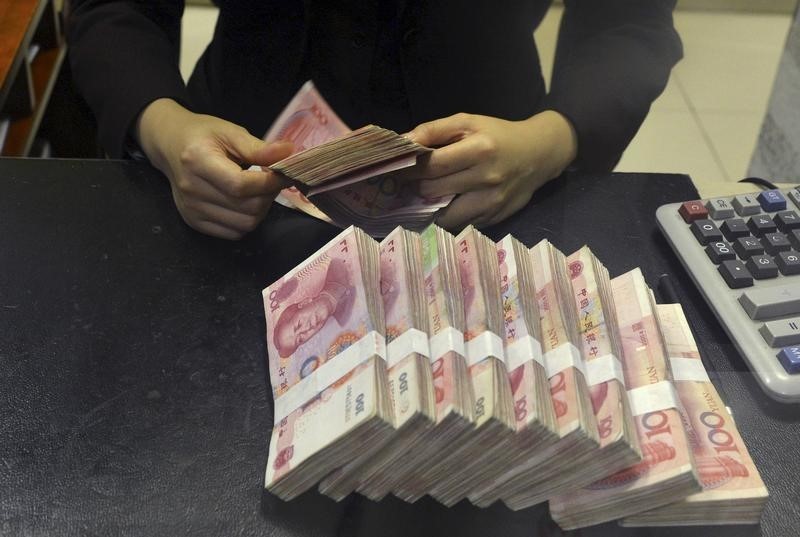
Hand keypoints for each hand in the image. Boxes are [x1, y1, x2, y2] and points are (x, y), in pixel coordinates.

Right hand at [136, 98, 293, 239]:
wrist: (170, 147)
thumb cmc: (202, 136)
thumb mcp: (230, 132)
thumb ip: (258, 148)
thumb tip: (289, 153)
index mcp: (198, 161)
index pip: (241, 185)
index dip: (269, 183)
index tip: (283, 173)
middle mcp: (191, 190)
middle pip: (247, 208)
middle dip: (268, 195)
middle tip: (272, 180)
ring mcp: (191, 210)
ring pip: (244, 224)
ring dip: (261, 210)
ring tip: (259, 191)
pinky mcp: (194, 222)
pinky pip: (234, 233)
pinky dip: (247, 221)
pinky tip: (245, 203)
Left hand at [405, 111, 577, 229]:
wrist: (539, 154)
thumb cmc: (498, 135)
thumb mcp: (468, 122)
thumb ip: (433, 130)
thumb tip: (402, 142)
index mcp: (479, 149)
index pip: (431, 165)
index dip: (408, 169)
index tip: (395, 169)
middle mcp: (487, 178)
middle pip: (433, 190)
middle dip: (416, 186)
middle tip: (408, 181)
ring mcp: (491, 202)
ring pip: (443, 215)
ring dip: (430, 205)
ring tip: (426, 194)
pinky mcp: (494, 218)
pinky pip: (460, 223)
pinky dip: (449, 214)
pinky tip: (447, 202)